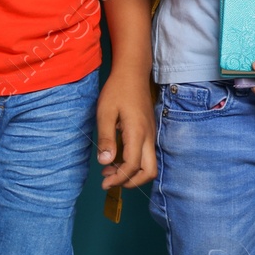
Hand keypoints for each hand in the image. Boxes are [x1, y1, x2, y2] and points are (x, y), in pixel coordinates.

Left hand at [95, 64, 156, 188]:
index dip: (118, 179)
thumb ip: (106, 138)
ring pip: (150, 165)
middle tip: (110, 181)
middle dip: (131, 182)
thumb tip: (105, 163)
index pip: (133, 166)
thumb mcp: (105, 112)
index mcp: (137, 132)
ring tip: (109, 171)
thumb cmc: (118, 89)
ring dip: (132, 174)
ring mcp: (151, 134)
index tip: (103, 182)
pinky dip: (134, 164)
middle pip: (149, 171)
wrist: (133, 71)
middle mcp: (148, 136)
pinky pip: (146, 155)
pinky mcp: (149, 131)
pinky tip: (116, 158)